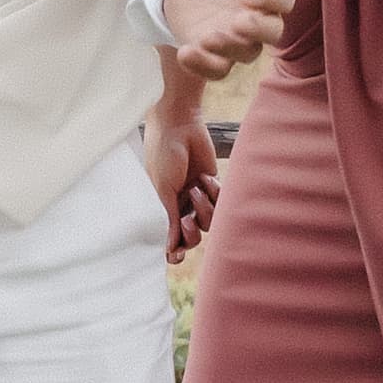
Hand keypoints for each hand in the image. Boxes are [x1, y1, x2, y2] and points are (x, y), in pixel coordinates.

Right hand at [142, 74, 221, 251]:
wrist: (179, 126)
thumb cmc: (163, 155)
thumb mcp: (162, 189)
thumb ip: (167, 219)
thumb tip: (168, 248)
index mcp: (161, 208)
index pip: (170, 238)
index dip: (174, 250)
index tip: (175, 256)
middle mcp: (179, 205)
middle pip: (192, 236)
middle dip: (191, 232)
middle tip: (185, 219)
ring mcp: (196, 196)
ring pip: (209, 222)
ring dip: (203, 207)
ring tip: (195, 188)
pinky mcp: (212, 185)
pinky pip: (221, 203)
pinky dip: (214, 193)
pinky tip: (205, 178)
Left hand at [159, 0, 286, 73]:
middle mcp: (257, 16)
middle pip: (270, 34)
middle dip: (256, 30)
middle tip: (236, 22)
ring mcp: (235, 36)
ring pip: (244, 54)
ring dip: (228, 50)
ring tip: (208, 38)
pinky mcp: (212, 51)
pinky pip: (216, 69)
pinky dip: (203, 66)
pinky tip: (186, 52)